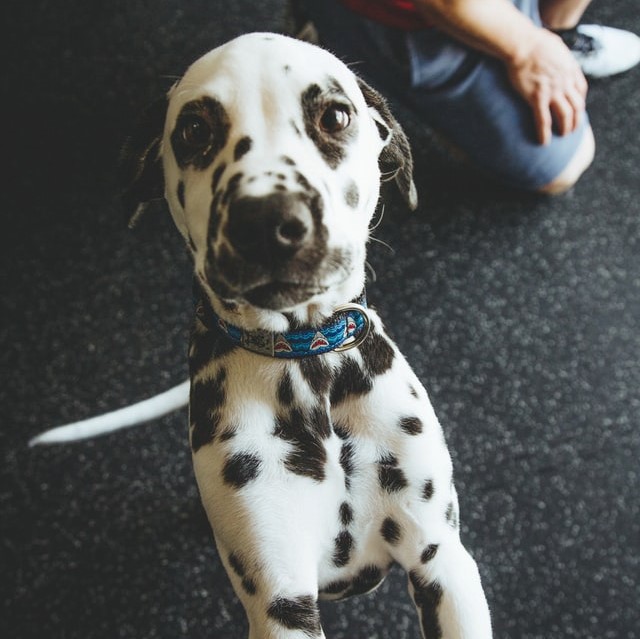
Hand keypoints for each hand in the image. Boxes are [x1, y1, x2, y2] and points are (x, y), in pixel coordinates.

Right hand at [506, 28, 587, 144]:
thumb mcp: (555, 46)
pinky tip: (543, 142)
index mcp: (570, 69)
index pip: (581, 90)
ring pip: (566, 115)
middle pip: (577, 106)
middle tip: (571, 130)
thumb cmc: (535, 41)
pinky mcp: (537, 98)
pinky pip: (543, 120)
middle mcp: (565, 82)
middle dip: (576, 120)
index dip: (580, 102)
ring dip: (565, 128)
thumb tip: (555, 57)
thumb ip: (559, 56)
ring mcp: (552, 91)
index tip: (575, 109)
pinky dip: (544, 133)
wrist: (522, 44)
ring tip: (561, 136)